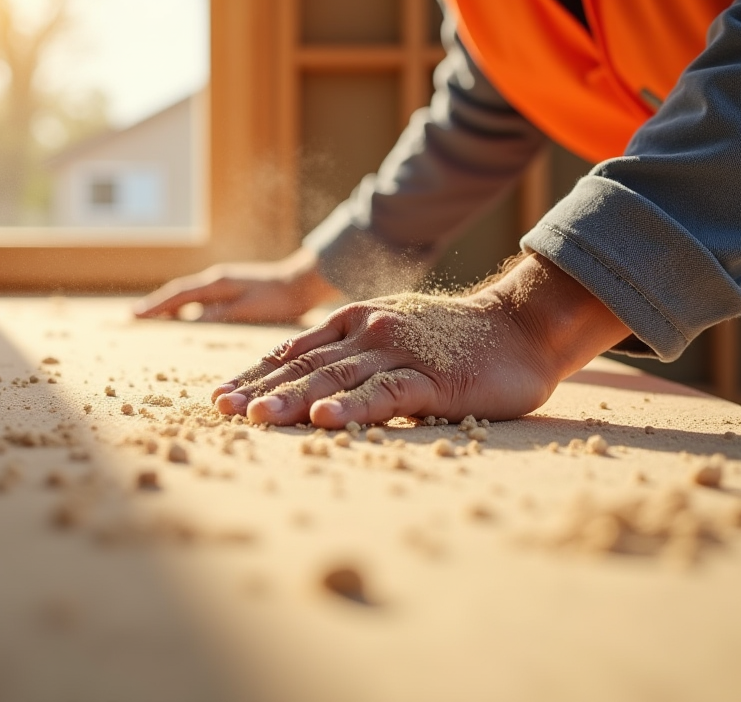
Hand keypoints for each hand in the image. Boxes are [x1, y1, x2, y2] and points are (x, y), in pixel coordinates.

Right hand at [133, 248, 339, 323]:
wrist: (303, 283)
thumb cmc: (279, 299)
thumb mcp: (247, 310)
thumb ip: (218, 314)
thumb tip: (188, 322)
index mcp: (216, 283)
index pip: (177, 295)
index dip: (154, 307)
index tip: (133, 316)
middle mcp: (216, 280)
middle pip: (177, 293)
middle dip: (154, 305)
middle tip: (132, 317)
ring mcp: (223, 283)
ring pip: (187, 295)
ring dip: (168, 306)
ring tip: (150, 319)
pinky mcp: (232, 290)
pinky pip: (200, 299)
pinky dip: (185, 308)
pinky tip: (183, 319)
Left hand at [210, 253, 630, 426]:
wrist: (519, 327)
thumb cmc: (454, 340)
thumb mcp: (393, 334)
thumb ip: (354, 351)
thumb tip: (309, 382)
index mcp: (355, 321)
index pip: (294, 351)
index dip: (255, 375)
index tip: (220, 398)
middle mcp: (369, 331)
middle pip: (305, 366)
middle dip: (259, 390)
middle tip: (221, 412)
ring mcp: (399, 352)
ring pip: (336, 378)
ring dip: (293, 400)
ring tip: (257, 419)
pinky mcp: (432, 378)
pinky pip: (387, 393)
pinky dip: (355, 407)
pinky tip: (327, 420)